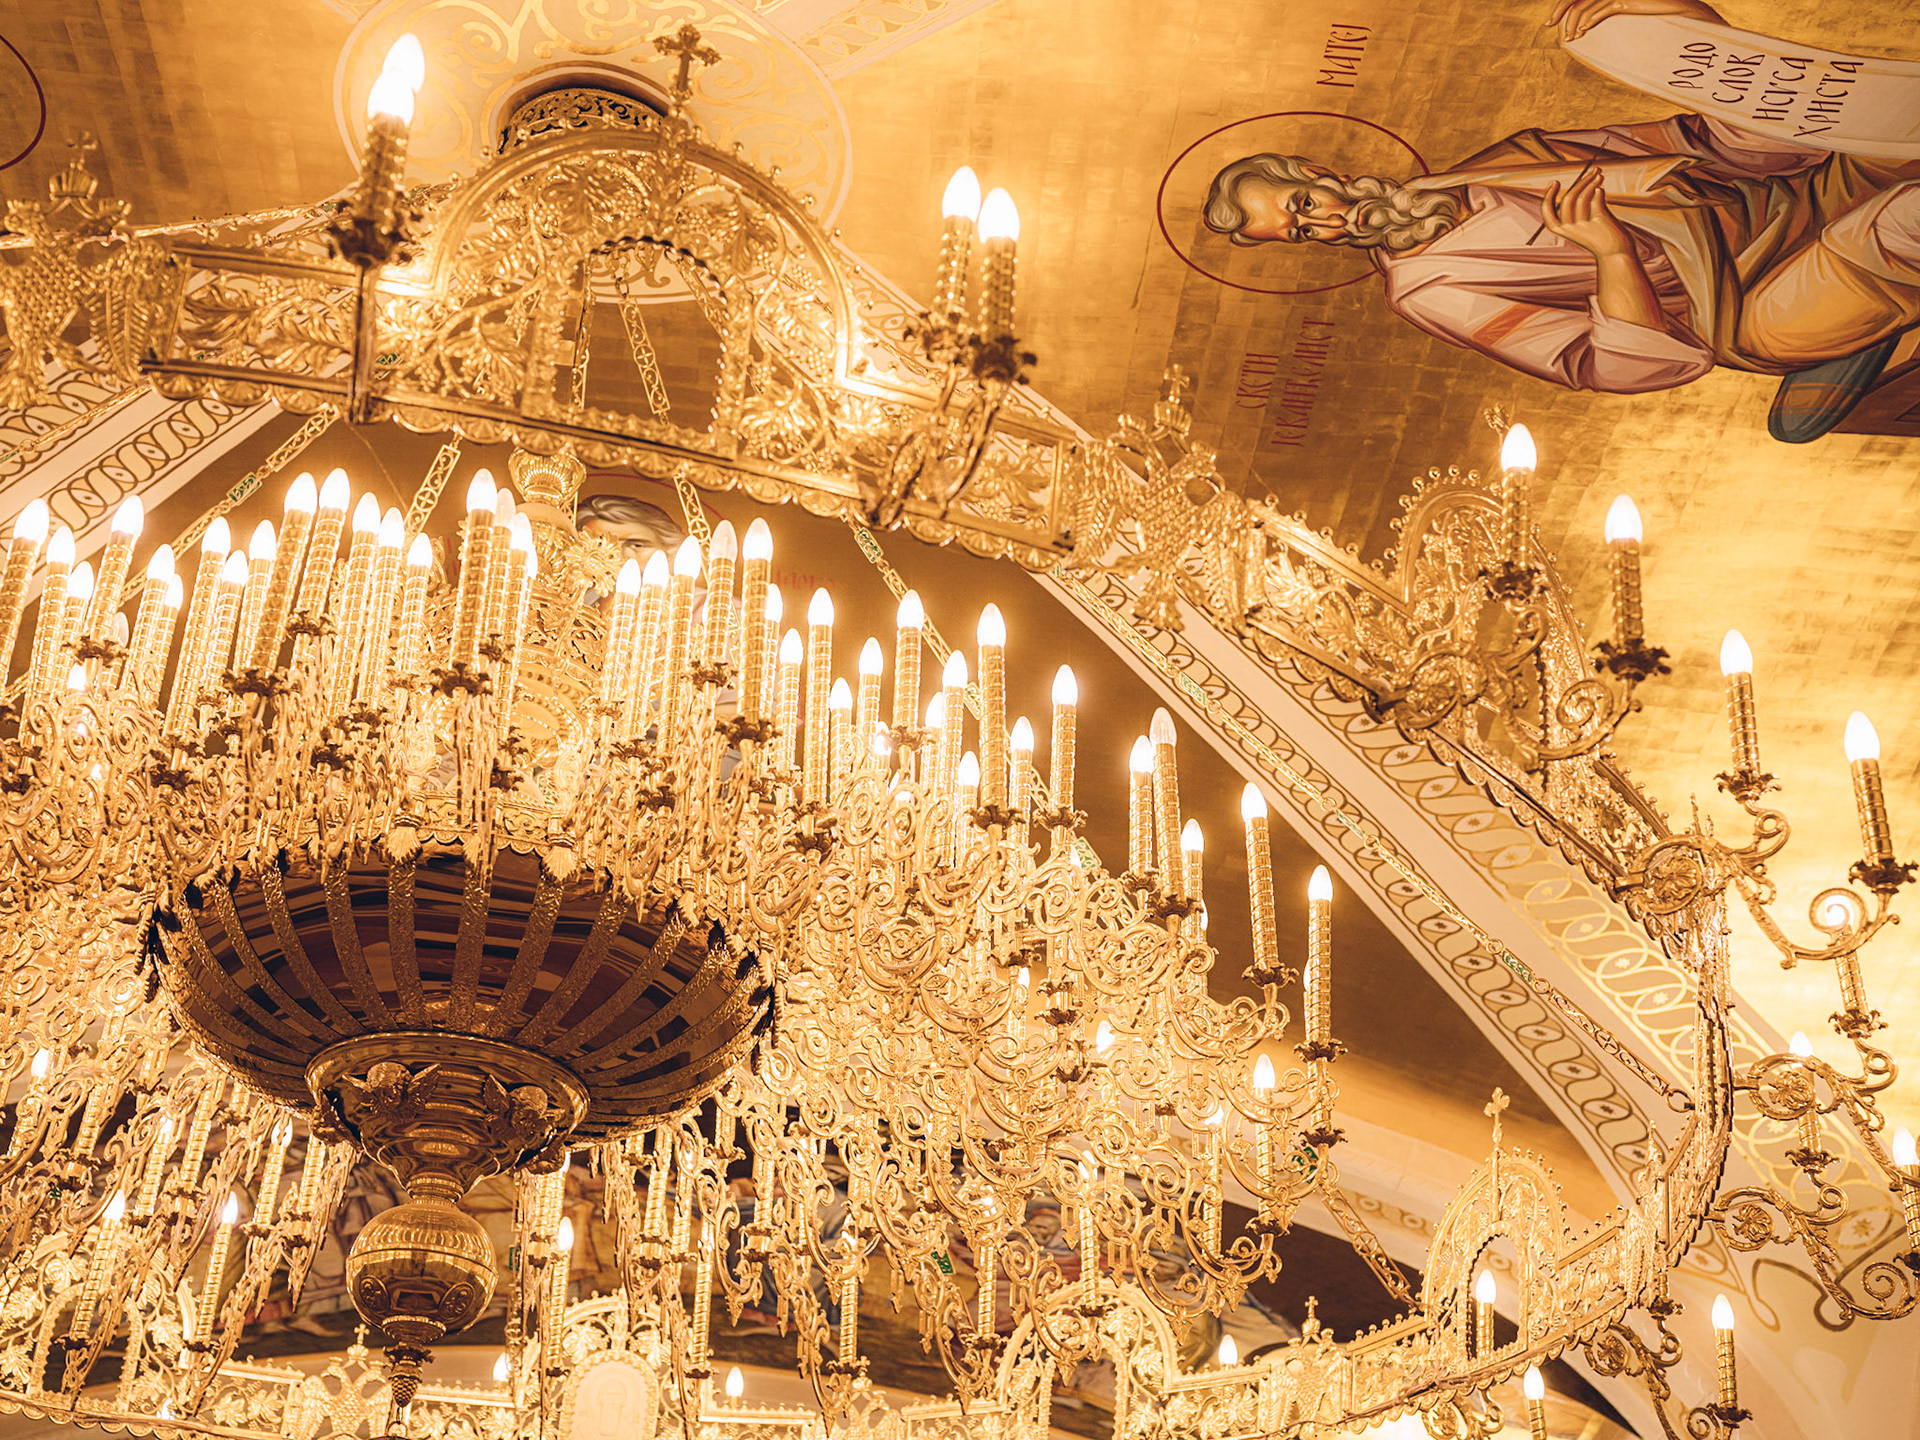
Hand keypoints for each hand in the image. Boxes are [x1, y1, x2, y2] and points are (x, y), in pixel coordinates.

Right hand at [1540, 169, 1634, 256]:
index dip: (1549, 196)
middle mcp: (1569, 229)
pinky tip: (1601, 187)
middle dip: (1580, 182)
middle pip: (1568, 199)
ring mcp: (1584, 225)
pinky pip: (1596, 197)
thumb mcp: (1585, 221)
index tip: (1556, 182)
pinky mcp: (1599, 219)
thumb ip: (1583, 205)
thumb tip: (1588, 181)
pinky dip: (1598, 190)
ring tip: (1600, 175)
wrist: (1616, 253)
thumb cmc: (1600, 237)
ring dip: (1591, 182)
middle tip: (1592, 172)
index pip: (1547, 211)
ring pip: (1583, 196)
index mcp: (1561, 230)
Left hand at [1550, 0, 1725, 41]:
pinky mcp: (1628, 0)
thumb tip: (1581, 34)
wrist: (1683, 18)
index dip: (1563, 6)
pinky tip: (1582, 31)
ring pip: (1588, 4)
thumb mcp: (1626, 25)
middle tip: (1548, 25)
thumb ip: (1606, 24)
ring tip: (1570, 38)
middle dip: (1560, 9)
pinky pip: (1604, 7)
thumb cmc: (1657, 24)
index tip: (1551, 23)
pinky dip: (1590, 19)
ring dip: (1574, 21)